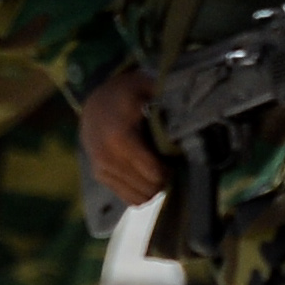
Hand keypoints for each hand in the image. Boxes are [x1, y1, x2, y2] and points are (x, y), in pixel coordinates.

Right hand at [78, 66, 163, 208]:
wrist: (93, 103)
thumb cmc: (125, 94)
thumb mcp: (145, 86)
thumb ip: (166, 99)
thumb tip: (191, 112)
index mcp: (119, 137)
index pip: (154, 172)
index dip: (170, 168)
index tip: (175, 156)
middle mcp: (107, 157)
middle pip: (149, 187)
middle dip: (164, 179)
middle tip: (169, 162)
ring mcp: (101, 169)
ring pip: (140, 197)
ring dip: (154, 187)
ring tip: (158, 168)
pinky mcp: (100, 176)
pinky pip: (129, 198)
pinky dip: (142, 191)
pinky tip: (146, 174)